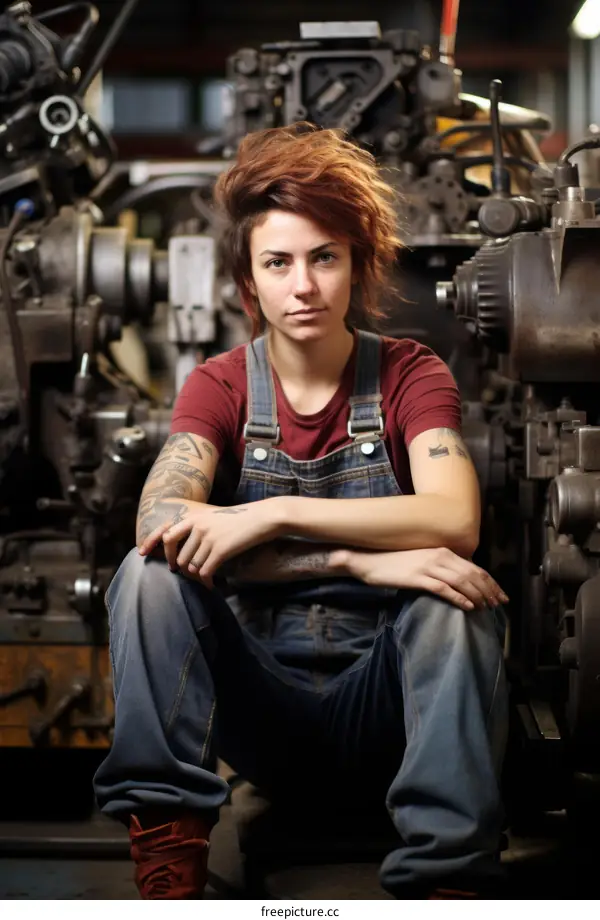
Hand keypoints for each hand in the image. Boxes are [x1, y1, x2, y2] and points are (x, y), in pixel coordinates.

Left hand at [141, 499, 282, 585]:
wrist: (262, 518)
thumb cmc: (241, 519)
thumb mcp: (215, 518)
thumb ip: (199, 529)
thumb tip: (186, 550)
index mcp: (194, 518)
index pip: (166, 534)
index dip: (152, 546)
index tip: (142, 554)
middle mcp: (198, 527)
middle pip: (179, 557)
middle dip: (183, 569)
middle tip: (190, 574)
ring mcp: (208, 538)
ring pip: (192, 566)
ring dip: (198, 576)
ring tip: (206, 579)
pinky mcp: (220, 550)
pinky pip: (205, 572)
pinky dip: (207, 581)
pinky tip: (213, 585)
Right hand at [336, 547, 507, 611]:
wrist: (370, 561)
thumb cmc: (395, 562)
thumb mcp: (422, 560)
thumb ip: (441, 566)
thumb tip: (460, 579)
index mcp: (442, 551)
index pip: (474, 567)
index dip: (490, 581)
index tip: (500, 594)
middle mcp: (439, 556)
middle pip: (472, 574)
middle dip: (489, 590)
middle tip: (499, 604)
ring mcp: (428, 566)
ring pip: (461, 581)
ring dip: (478, 595)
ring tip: (487, 607)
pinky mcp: (418, 578)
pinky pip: (444, 589)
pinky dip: (459, 598)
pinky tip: (468, 607)